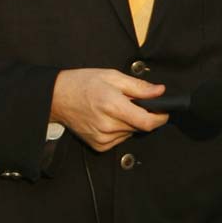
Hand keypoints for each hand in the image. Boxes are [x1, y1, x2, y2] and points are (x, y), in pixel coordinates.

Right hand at [50, 68, 168, 150]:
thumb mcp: (112, 76)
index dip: (160, 118)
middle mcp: (108, 125)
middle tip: (130, 102)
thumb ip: (139, 87)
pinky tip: (108, 119)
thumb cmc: (83, 83)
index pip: (147, 122)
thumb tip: (160, 91)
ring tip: (114, 108)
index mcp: (113, 106)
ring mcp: (103, 138)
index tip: (163, 111)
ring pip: (130, 133)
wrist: (57, 97)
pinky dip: (119, 130)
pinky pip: (120, 139)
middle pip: (140, 127)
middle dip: (142, 115)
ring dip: (130, 122)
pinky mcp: (99, 146)